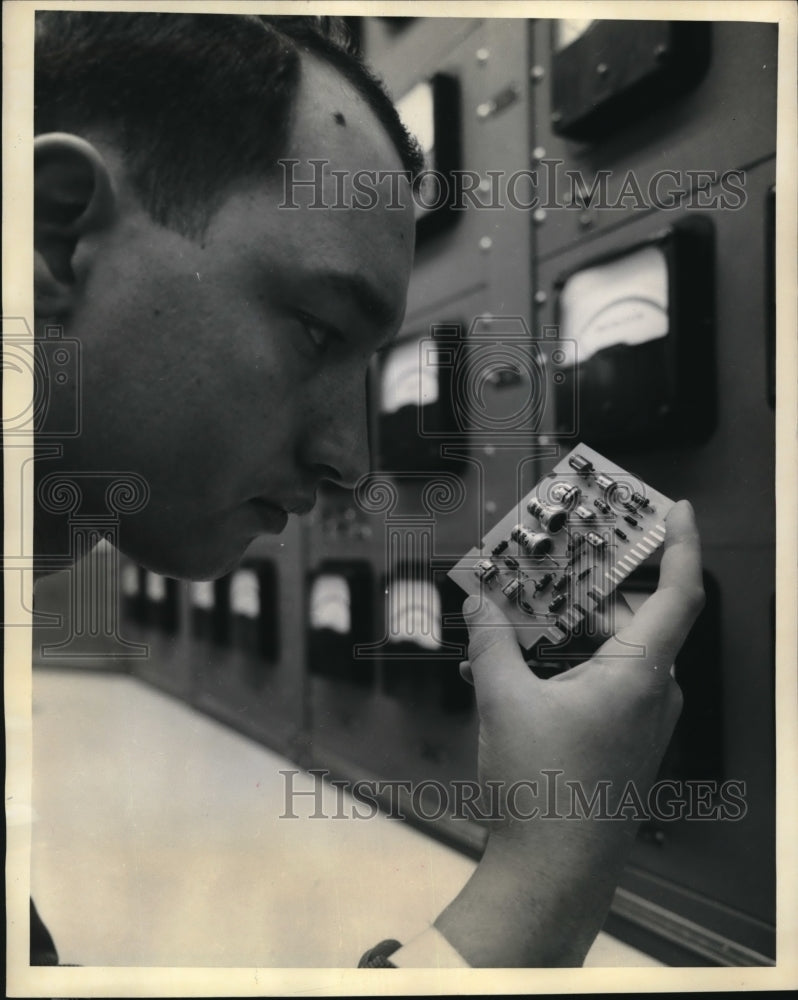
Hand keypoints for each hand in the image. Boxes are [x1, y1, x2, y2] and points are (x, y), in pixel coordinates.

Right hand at [434, 499, 703, 965]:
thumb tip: (481, 600)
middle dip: (584, 588)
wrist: (551, 875)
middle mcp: (651, 692)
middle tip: (545, 562)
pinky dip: (559, 666)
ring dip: (560, 631)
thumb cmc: (541, 785)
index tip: (674, 506)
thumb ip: (493, 641)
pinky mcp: (619, 741)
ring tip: (507, 617)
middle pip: (629, 617)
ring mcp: (638, 720)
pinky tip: (504, 666)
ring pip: (606, 651)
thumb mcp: (505, 699)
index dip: (680, 543)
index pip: (679, 592)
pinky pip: (596, 683)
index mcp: (640, 673)